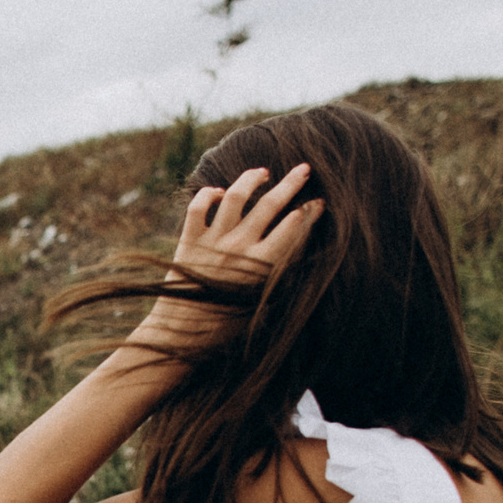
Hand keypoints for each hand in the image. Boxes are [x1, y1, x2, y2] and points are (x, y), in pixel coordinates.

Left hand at [129, 163, 321, 352]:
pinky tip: (220, 191)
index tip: (319, 201)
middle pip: (269, 205)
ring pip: (235, 196)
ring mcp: (212, 242)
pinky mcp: (189, 240)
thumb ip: (280, 269)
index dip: (310, 211)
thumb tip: (301, 239)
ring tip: (264, 173)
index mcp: (261, 266)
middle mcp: (237, 248)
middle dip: (291, 184)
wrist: (183, 332)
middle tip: (304, 169)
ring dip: (251, 180)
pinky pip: (198, 206)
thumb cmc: (228, 322)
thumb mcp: (262, 299)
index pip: (293, 227)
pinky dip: (208, 193)